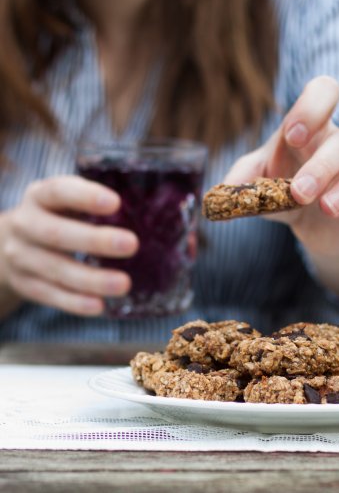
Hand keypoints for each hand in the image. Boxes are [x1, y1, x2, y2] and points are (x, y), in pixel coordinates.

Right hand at [0, 176, 138, 315]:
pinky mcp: (25, 284)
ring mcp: (22, 256)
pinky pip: (50, 295)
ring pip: (56, 269)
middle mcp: (26, 224)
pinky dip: (75, 302)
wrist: (9, 242)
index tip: (115, 202)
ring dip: (91, 280)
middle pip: (57, 234)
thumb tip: (164, 213)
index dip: (85, 196)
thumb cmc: (58, 216)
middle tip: (132, 244)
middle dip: (95, 241)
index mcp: (40, 196)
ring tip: (124, 284)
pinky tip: (99, 306)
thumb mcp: (68, 201)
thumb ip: (100, 202)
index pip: (59, 191)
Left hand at [224, 76, 338, 256]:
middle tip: (299, 192)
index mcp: (311, 132)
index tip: (292, 134)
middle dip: (321, 165)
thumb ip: (242, 181)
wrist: (320, 226)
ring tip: (328, 209)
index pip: (323, 92)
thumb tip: (218, 195)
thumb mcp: (263, 183)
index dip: (312, 107)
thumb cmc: (288, 191)